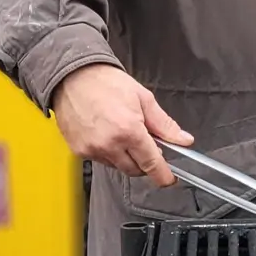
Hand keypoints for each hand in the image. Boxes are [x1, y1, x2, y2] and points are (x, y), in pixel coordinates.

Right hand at [51, 63, 192, 186]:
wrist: (73, 76)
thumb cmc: (106, 83)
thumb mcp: (143, 98)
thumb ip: (164, 124)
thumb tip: (183, 139)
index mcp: (128, 130)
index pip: (151, 163)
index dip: (163, 175)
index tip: (168, 179)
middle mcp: (109, 145)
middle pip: (135, 170)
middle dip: (145, 162)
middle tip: (147, 144)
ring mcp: (92, 150)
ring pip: (118, 166)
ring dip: (126, 157)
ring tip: (123, 133)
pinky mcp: (79, 151)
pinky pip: (101, 161)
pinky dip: (109, 153)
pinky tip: (108, 134)